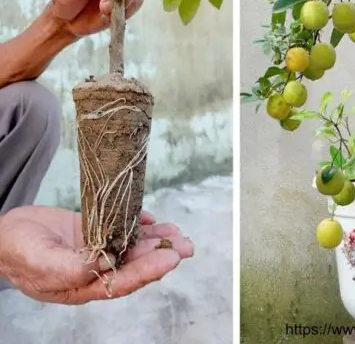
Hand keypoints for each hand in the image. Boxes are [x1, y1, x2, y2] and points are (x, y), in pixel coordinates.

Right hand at [0, 207, 192, 303]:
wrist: (3, 235)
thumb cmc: (19, 253)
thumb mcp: (42, 262)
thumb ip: (73, 267)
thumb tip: (107, 263)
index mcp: (82, 286)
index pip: (122, 282)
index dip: (148, 271)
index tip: (172, 259)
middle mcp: (93, 270)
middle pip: (133, 265)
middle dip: (160, 255)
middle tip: (186, 244)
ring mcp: (93, 249)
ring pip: (130, 247)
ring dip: (155, 239)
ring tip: (177, 231)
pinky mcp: (91, 230)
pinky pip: (119, 228)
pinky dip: (137, 223)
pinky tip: (151, 218)